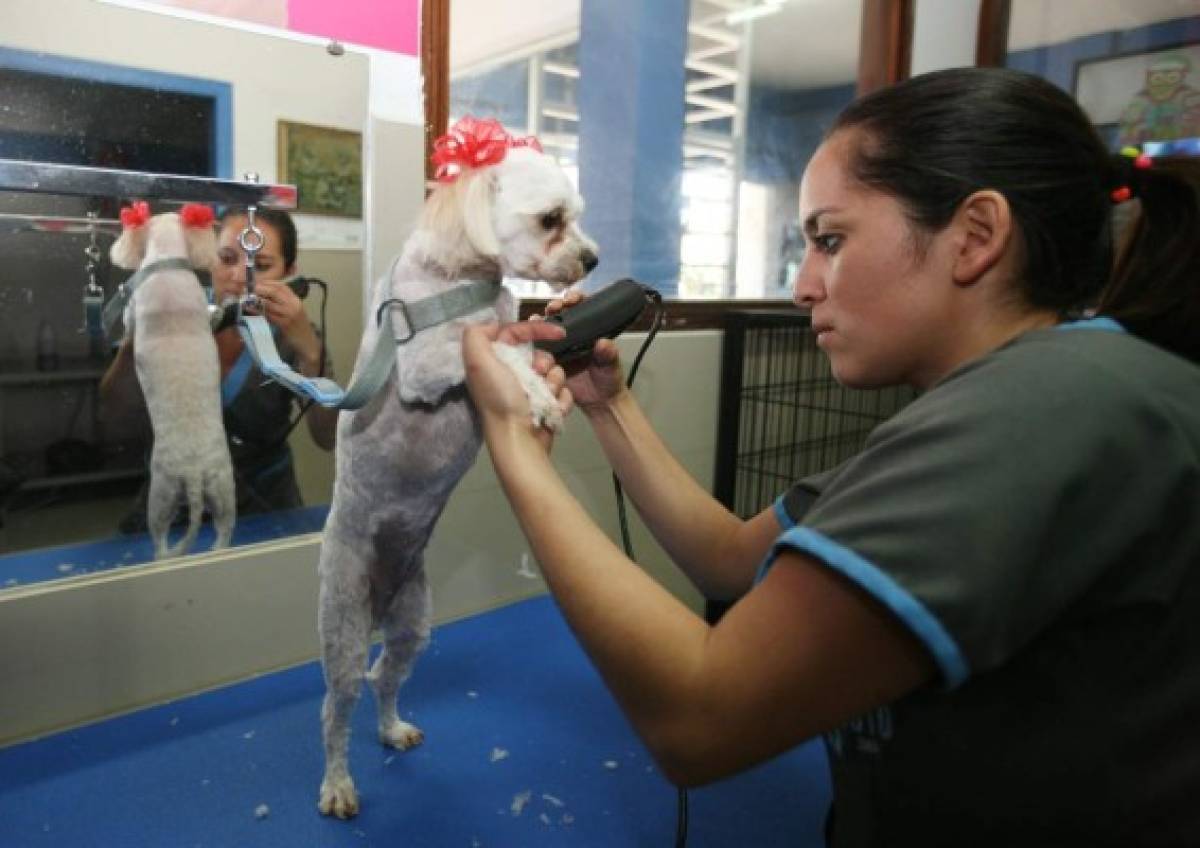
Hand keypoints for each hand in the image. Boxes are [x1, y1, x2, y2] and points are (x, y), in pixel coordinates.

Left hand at [252, 278, 322, 371]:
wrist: (307, 342)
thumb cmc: (298, 327)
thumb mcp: (293, 311)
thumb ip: (282, 302)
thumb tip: (263, 294)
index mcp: (296, 300)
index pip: (282, 286)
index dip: (268, 282)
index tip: (256, 282)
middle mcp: (294, 305)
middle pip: (275, 292)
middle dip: (260, 288)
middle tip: (247, 288)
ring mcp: (289, 315)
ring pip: (270, 303)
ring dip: (256, 299)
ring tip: (245, 297)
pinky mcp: (284, 324)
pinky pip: (268, 315)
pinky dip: (257, 310)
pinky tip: (249, 308)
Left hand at [463, 320, 570, 450]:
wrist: (520, 439)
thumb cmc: (500, 399)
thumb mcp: (478, 362)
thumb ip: (476, 336)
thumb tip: (492, 326)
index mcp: (494, 362)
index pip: (516, 334)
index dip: (535, 329)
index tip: (557, 332)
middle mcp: (510, 375)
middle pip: (539, 353)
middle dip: (544, 362)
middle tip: (538, 375)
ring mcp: (530, 392)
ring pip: (555, 372)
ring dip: (553, 383)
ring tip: (544, 397)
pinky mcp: (546, 406)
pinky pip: (563, 392)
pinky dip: (561, 399)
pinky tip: (552, 408)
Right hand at [538, 290, 625, 412]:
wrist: (599, 402)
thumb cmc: (609, 379)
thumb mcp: (611, 365)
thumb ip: (609, 354)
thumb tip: (604, 343)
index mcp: (589, 329)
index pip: (581, 306)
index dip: (575, 298)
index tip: (572, 300)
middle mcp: (571, 335)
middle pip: (559, 313)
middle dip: (554, 306)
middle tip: (554, 308)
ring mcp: (558, 347)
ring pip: (545, 329)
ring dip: (540, 322)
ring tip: (538, 321)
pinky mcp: (549, 360)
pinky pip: (538, 349)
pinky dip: (532, 343)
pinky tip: (529, 340)